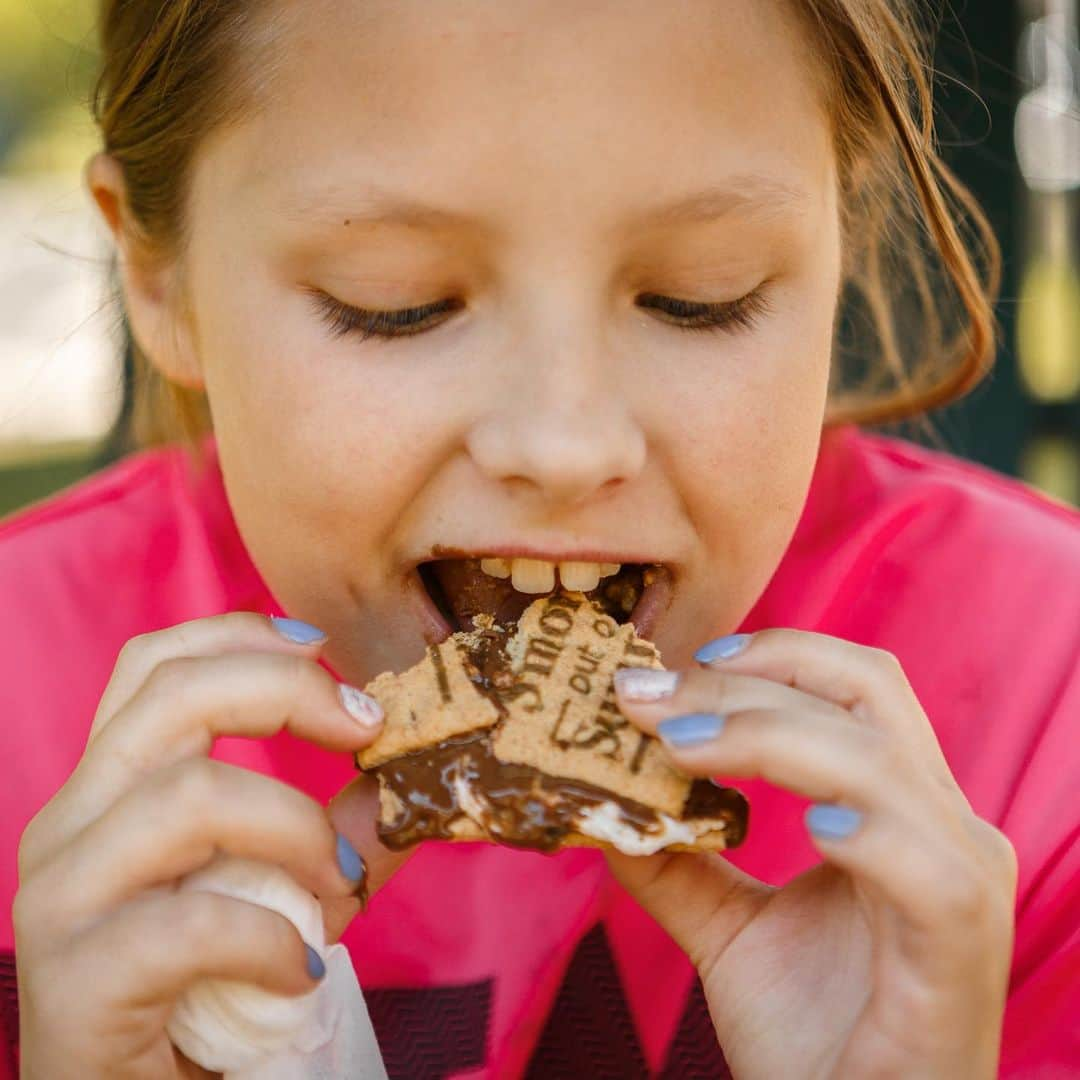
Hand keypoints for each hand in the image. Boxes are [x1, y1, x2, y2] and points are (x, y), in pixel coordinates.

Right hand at [14, 612, 407, 1078]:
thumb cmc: (203, 989)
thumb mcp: (269, 888)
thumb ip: (330, 828)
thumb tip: (411, 769)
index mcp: (110, 789)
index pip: (154, 665)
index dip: (242, 635)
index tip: (325, 651)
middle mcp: (70, 825)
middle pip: (170, 697)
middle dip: (287, 692)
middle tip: (368, 728)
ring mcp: (61, 898)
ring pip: (191, 798)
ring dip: (297, 829)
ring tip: (339, 887)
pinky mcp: (75, 980)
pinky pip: (190, 923)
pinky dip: (272, 938)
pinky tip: (300, 969)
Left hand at [609, 630, 1016, 1079]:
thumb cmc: (814, 1039)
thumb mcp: (730, 932)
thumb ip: (677, 863)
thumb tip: (603, 800)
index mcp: (896, 808)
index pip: (849, 688)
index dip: (767, 658)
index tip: (673, 666)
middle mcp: (940, 824)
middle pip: (857, 696)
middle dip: (742, 682)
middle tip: (645, 696)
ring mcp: (959, 879)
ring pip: (874, 757)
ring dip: (765, 734)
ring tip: (674, 745)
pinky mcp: (961, 945)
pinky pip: (923, 863)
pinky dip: (864, 828)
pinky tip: (808, 826)